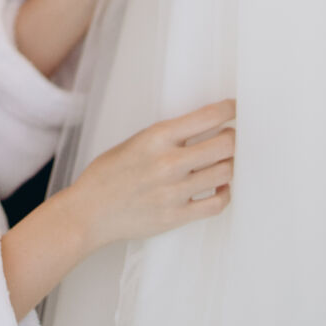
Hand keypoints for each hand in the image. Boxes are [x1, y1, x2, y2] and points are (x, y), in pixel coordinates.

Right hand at [0, 99, 235, 318]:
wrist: (89, 212)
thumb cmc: (109, 174)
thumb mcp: (135, 142)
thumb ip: (169, 136)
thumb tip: (205, 128)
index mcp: (156, 137)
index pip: (208, 116)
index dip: (230, 109)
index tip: (236, 108)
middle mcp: (169, 162)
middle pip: (225, 144)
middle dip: (235, 138)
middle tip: (233, 138)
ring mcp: (174, 191)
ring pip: (226, 172)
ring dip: (231, 164)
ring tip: (226, 162)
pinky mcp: (177, 216)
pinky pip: (217, 203)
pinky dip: (226, 193)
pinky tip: (220, 187)